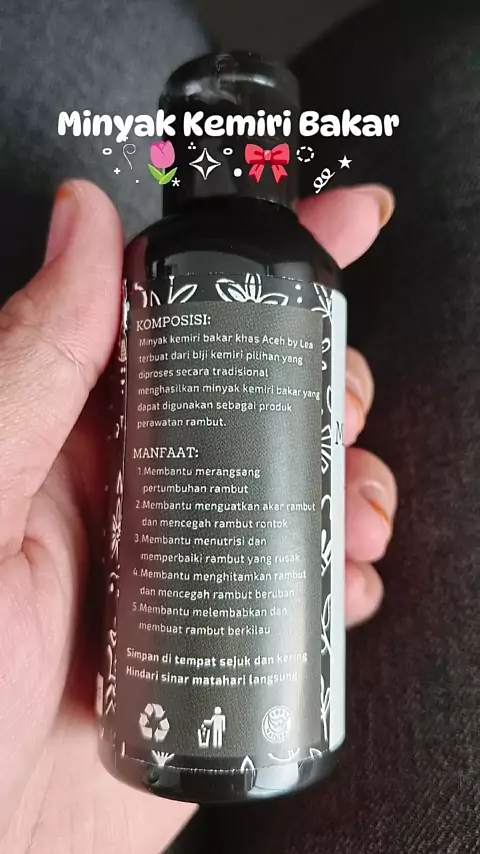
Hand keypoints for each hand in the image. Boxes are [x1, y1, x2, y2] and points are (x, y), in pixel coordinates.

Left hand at [0, 180, 396, 853]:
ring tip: (351, 508)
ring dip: (348, 478)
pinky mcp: (225, 629)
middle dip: (324, 380)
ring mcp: (188, 557)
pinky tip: (342, 584)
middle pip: (262, 393)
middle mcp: (139, 484)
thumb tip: (84, 223)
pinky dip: (344, 571)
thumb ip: (35, 363)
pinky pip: (305, 578)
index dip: (266, 260)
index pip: (181, 315)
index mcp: (78, 432)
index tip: (338, 221)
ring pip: (298, 480)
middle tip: (342, 400)